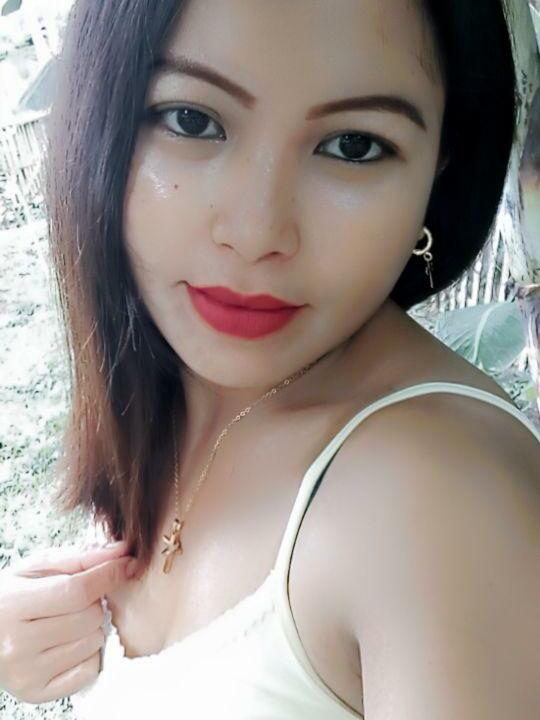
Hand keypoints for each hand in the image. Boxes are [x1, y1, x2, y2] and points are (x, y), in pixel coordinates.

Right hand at [0, 541, 135, 703]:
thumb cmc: (13, 595)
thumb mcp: (38, 568)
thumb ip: (81, 558)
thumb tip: (123, 551)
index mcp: (13, 606)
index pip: (77, 591)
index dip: (108, 575)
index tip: (126, 563)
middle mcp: (16, 645)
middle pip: (89, 618)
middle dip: (95, 602)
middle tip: (79, 600)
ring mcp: (26, 673)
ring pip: (93, 642)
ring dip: (93, 628)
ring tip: (69, 621)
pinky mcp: (37, 693)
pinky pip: (89, 670)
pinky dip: (89, 654)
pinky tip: (70, 643)